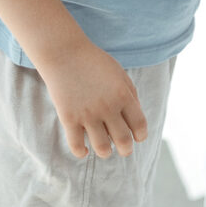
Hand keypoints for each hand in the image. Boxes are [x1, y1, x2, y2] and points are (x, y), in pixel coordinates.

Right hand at [39, 39, 148, 158]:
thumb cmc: (94, 62)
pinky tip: (84, 149)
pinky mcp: (69, 118)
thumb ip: (130, 95)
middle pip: (124, 141)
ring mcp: (88, 114)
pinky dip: (82, 152)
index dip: (140, 135)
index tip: (137, 137)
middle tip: (124, 149)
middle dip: (126, 149)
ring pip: (102, 148)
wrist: (65, 53)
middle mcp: (108, 107)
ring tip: (104, 148)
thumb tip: (135, 122)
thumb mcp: (119, 73)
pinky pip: (77, 146)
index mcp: (123, 95)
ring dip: (106, 152)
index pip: (139, 125)